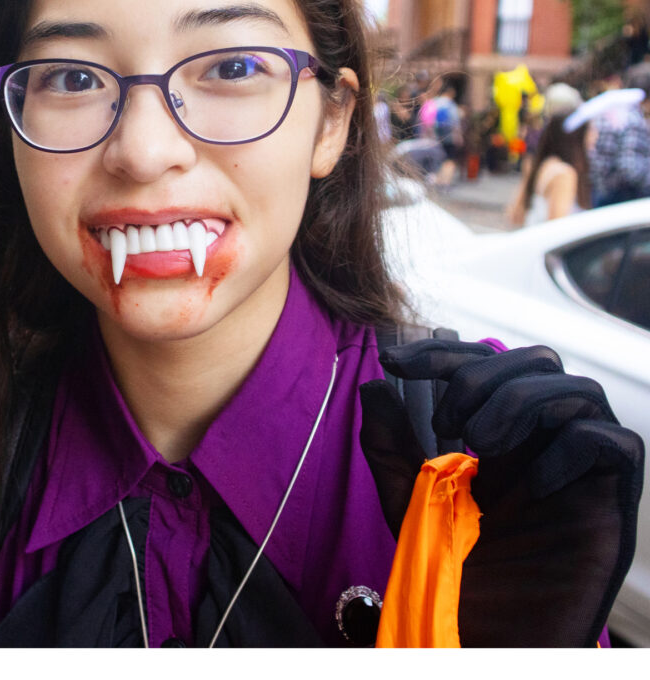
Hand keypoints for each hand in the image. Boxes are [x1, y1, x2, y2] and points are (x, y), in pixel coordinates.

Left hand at [360, 338, 643, 646]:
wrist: (480, 636)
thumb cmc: (448, 571)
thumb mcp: (406, 498)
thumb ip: (389, 444)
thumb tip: (373, 387)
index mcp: (500, 432)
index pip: (484, 364)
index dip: (441, 353)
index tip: (393, 360)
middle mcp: (543, 441)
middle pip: (538, 362)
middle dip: (484, 374)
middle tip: (446, 420)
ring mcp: (579, 469)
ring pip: (578, 390)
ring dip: (520, 400)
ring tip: (479, 441)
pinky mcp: (610, 503)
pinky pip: (617, 444)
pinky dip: (571, 446)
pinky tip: (530, 482)